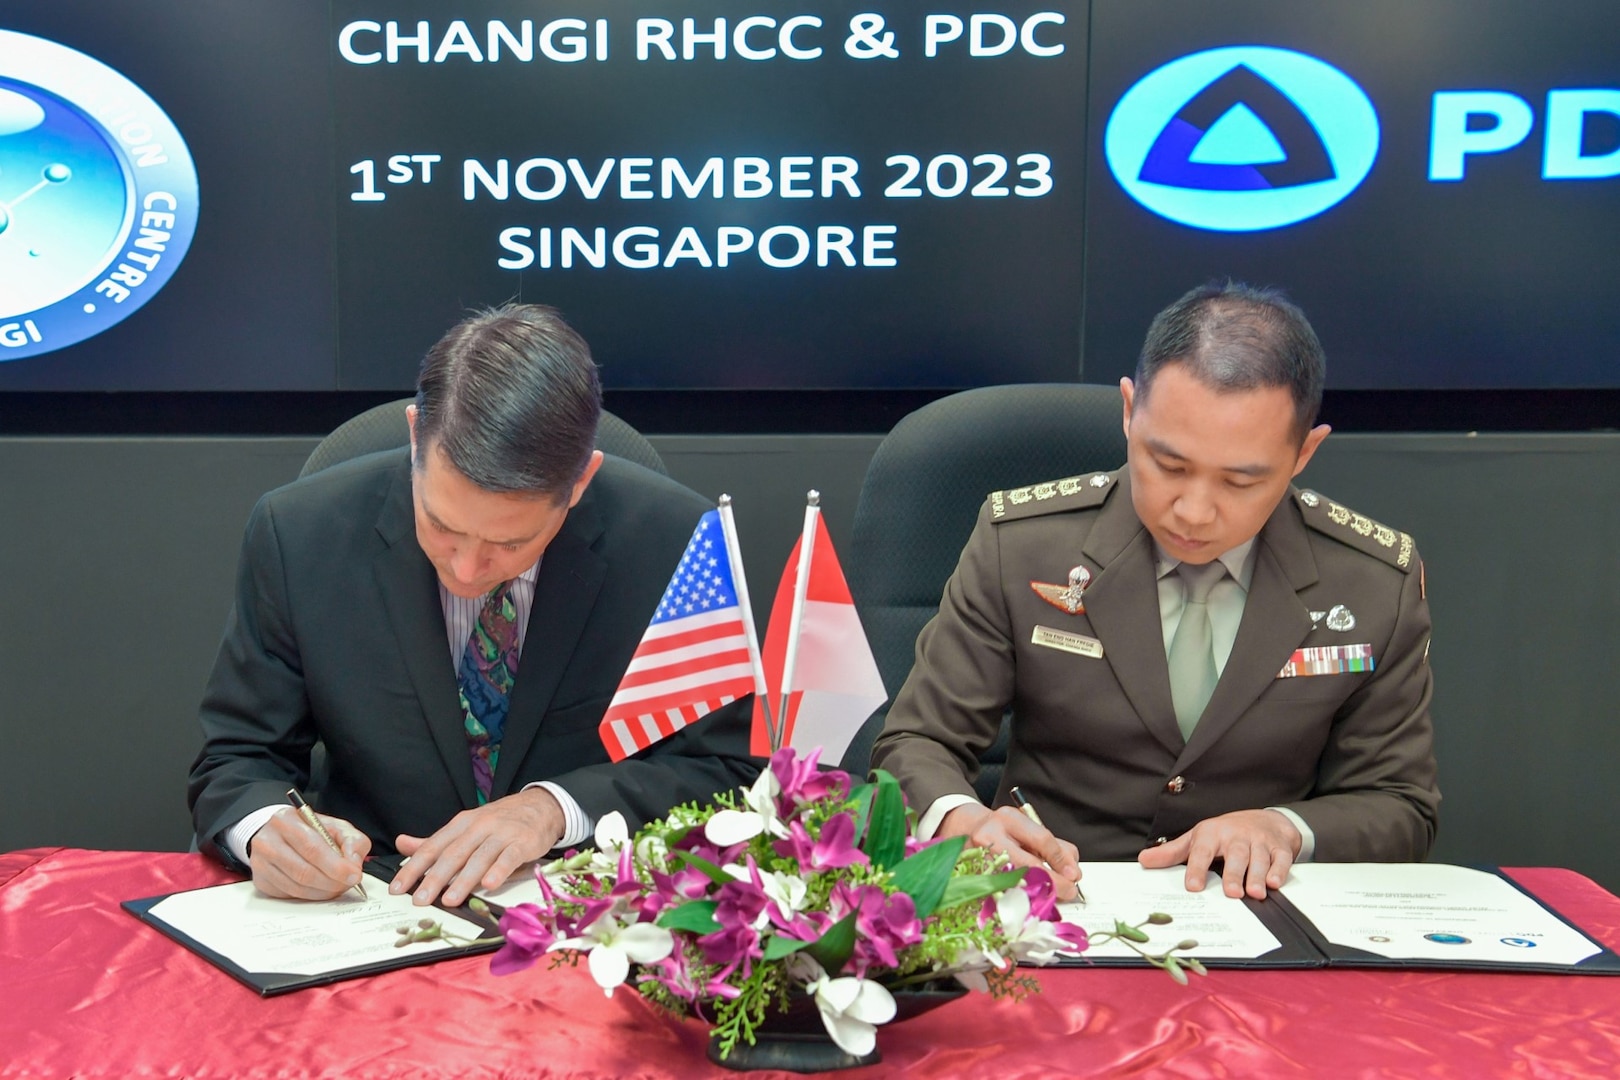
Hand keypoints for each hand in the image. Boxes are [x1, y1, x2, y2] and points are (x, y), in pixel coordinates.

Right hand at [249, 807, 369, 899]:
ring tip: (337, 886)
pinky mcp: (261, 881)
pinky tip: (320, 888)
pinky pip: (289, 895)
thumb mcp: (335, 826)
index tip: (354, 875)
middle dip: (332, 882)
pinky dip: (310, 896)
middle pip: (303, 871)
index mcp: (286, 820)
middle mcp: (267, 841)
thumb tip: (353, 864)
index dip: (336, 866)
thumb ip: (351, 840)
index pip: (312, 848)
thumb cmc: (308, 830)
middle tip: (347, 884)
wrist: (279, 834)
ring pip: (297, 887)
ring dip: (322, 891)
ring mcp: (260, 863)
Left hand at [390, 787, 564, 906]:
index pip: (433, 846)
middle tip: (419, 899)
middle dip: (434, 878)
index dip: (413, 867)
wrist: (540, 806)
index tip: (397, 888)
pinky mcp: (523, 842)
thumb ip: (435, 841)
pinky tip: (489, 885)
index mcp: (461, 823)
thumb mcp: (465, 827)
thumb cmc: (499, 822)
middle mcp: (479, 826)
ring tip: (449, 900)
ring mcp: (502, 833)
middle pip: (453, 853)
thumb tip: (402, 844)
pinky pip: (509, 857)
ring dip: (463, 880)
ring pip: (479, 857)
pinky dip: (499, 870)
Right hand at [939, 803, 1082, 900]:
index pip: (1042, 840)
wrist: (963, 829)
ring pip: (1014, 883)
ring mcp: (977, 858)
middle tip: (1068, 891)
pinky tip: (1027, 900)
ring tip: (1048, 896)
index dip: (1061, 861)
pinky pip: (1000, 892)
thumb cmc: (1000, 830)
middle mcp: (990, 836)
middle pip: (1028, 865)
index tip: (1073, 875)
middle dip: (1053, 882)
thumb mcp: (1026, 828)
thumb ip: (1054, 847)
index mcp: (1009, 819)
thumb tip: (1073, 872)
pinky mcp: (971, 877)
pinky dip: (1018, 898)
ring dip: (1037, 893)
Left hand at [1137, 809, 1301, 898]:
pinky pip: (1280, 859)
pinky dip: (1279, 870)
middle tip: (1232, 893)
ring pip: (1259, 858)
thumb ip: (1172, 852)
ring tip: (1255, 893)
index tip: (1193, 887)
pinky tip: (1275, 883)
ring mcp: (1259, 841)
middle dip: (1233, 874)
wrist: (1264, 820)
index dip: (1196, 868)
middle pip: (1235, 854)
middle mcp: (1236, 836)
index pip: (1202, 851)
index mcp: (1212, 834)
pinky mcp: (1278, 847)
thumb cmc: (1225, 833)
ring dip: (1257, 875)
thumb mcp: (1196, 838)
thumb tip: (1144, 860)